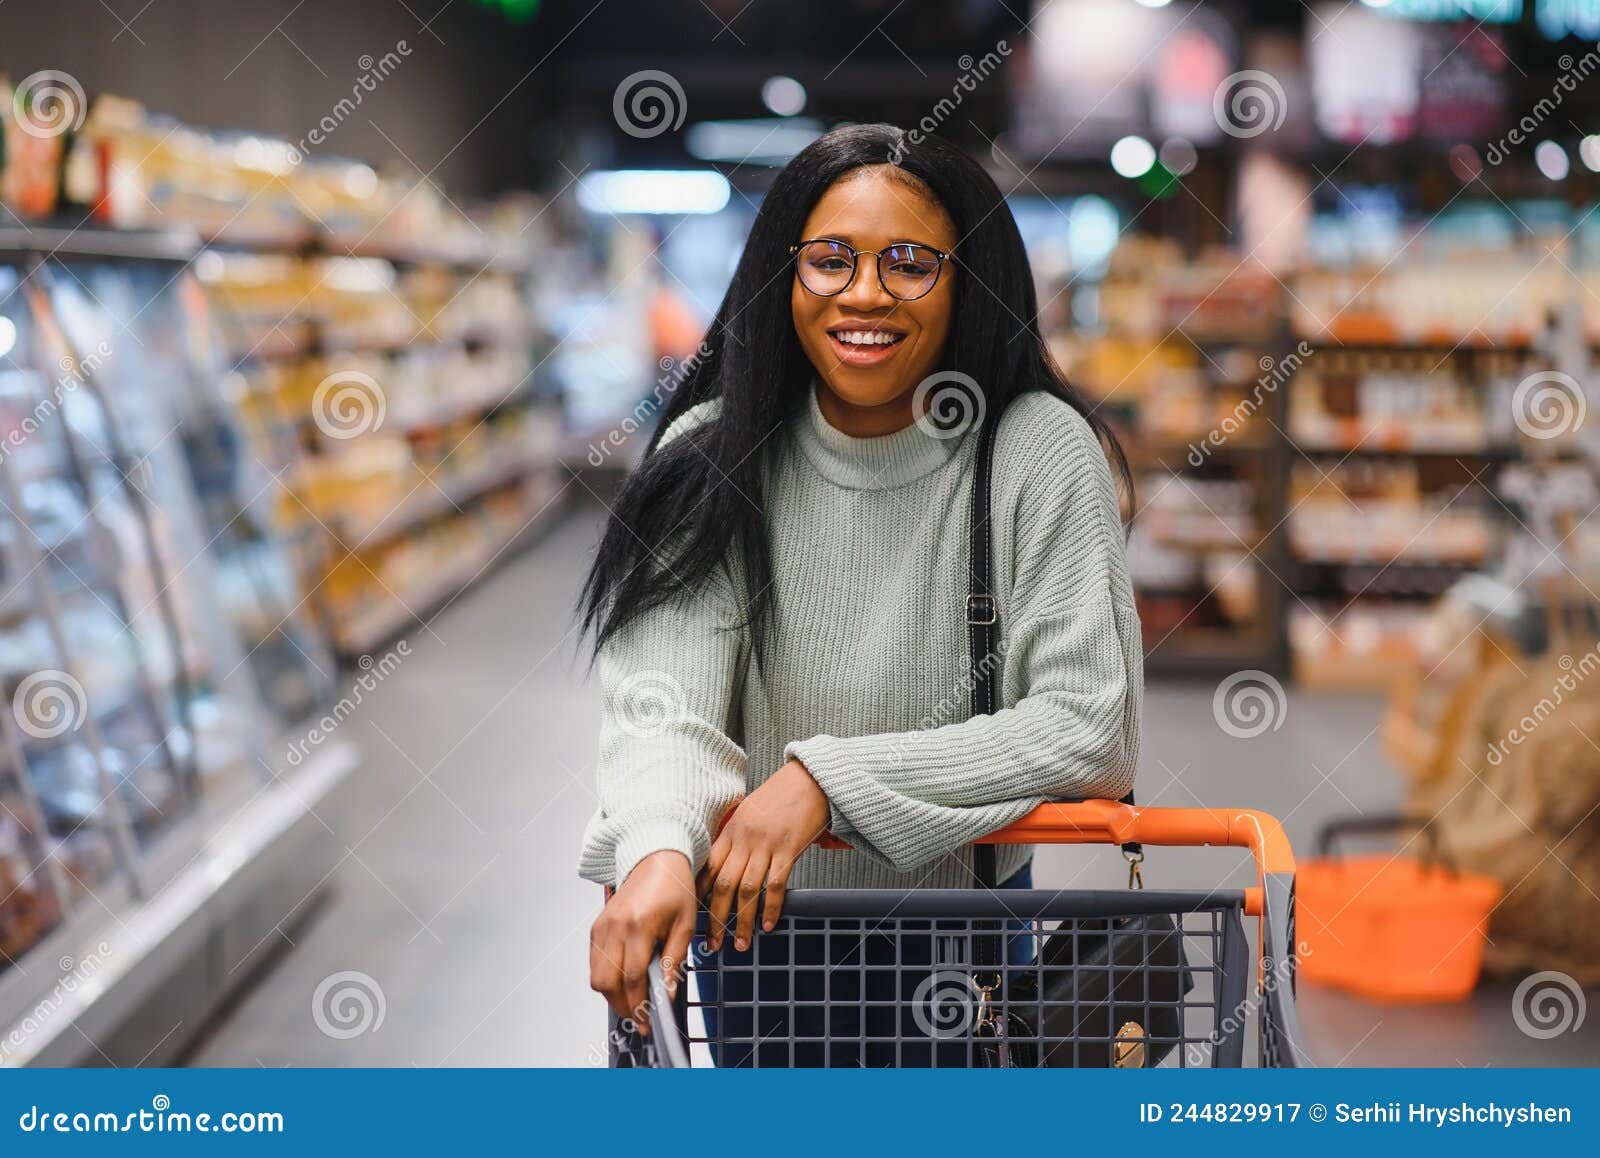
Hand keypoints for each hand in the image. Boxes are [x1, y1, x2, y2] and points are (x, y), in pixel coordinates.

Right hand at [589, 850, 696, 1034]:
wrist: (655, 859)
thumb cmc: (674, 887)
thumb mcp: (685, 924)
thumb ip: (675, 960)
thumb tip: (668, 993)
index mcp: (639, 925)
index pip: (633, 977)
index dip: (639, 1004)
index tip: (648, 1021)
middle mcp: (615, 927)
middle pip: (608, 982)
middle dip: (622, 1006)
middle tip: (639, 1017)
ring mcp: (602, 926)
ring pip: (596, 976)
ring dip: (612, 995)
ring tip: (633, 1002)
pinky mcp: (596, 926)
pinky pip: (594, 962)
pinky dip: (606, 977)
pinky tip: (623, 981)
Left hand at [699, 758, 828, 950]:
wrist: (812, 777)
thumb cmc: (783, 793)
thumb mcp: (751, 810)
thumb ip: (738, 836)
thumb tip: (729, 862)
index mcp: (732, 829)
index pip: (708, 867)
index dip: (699, 895)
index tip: (695, 916)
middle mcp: (745, 838)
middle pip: (723, 885)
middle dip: (716, 918)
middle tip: (713, 942)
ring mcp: (766, 844)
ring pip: (747, 890)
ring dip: (743, 922)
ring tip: (741, 943)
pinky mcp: (789, 848)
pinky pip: (776, 885)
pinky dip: (772, 908)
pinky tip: (769, 924)